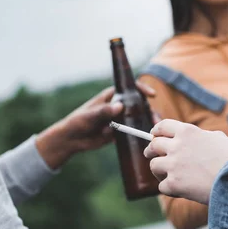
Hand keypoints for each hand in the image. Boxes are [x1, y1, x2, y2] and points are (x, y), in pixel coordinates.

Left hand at [36, 82, 155, 168]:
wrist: (71, 140)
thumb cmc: (77, 122)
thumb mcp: (90, 116)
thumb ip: (104, 111)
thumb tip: (120, 107)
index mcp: (112, 96)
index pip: (131, 88)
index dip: (143, 90)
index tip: (152, 95)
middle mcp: (119, 105)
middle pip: (139, 104)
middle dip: (150, 110)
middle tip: (156, 119)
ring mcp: (121, 119)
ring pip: (139, 118)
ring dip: (148, 122)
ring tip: (154, 131)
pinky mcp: (120, 131)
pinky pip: (134, 131)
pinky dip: (141, 133)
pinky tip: (149, 138)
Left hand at [144, 119, 227, 204]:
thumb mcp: (218, 138)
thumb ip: (202, 135)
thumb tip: (198, 137)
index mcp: (187, 132)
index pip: (163, 126)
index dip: (156, 131)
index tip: (153, 135)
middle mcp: (177, 145)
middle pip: (154, 145)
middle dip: (151, 150)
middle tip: (150, 155)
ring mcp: (173, 164)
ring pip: (154, 165)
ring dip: (159, 171)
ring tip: (168, 176)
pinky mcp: (173, 183)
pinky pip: (161, 186)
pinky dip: (169, 189)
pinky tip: (179, 190)